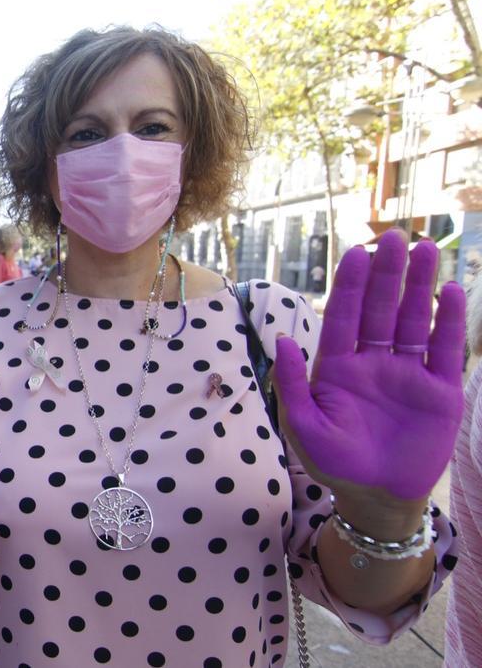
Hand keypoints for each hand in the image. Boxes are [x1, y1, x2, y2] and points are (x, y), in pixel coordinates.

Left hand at [273, 230, 464, 522]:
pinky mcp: (439, 390)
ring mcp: (408, 373)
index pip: (344, 316)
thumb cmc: (334, 463)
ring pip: (414, 320)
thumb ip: (291, 381)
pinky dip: (448, 321)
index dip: (352, 286)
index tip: (357, 254)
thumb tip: (283, 338)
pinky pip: (444, 349)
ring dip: (420, 286)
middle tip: (395, 238)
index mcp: (338, 366)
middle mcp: (373, 362)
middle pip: (381, 309)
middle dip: (388, 274)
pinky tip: (451, 292)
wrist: (376, 496)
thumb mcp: (303, 424)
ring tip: (427, 250)